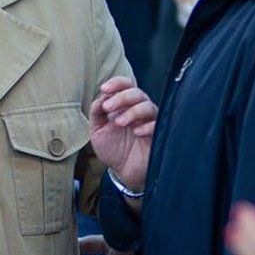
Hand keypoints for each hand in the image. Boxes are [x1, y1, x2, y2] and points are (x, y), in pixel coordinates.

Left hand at [87, 77, 156, 193]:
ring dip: (132, 111)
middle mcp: (139, 110)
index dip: (117, 83)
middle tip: (108, 108)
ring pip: (148, 106)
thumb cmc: (112, 148)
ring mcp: (149, 122)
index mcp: (124, 105)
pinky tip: (136, 132)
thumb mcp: (97, 130)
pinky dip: (147, 126)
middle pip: (137, 93)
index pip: (126, 85)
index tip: (104, 89)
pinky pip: (158, 125)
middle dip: (121, 97)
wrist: (122, 171)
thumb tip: (100, 98)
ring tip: (119, 123)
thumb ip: (96, 112)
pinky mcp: (158, 136)